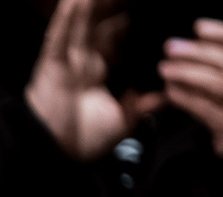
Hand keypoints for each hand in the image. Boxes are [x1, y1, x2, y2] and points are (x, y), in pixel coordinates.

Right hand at [27, 0, 163, 160]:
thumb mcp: (126, 121)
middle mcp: (84, 63)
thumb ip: (147, 104)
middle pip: (100, 24)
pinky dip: (66, 19)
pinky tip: (75, 2)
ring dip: (90, 5)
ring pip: (81, 25)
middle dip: (113, 5)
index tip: (148, 4)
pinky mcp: (51, 66)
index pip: (119, 38)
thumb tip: (171, 93)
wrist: (57, 156)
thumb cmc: (84, 142)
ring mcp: (67, 62)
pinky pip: (58, 37)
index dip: (130, 19)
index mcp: (102, 72)